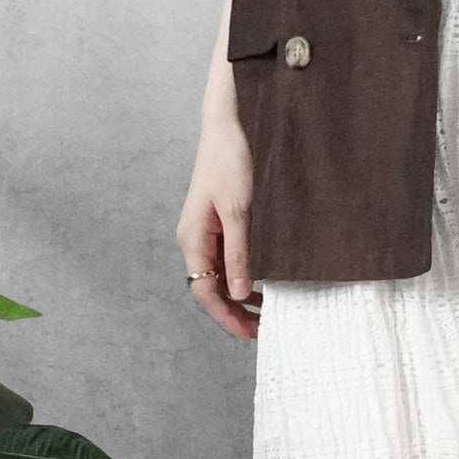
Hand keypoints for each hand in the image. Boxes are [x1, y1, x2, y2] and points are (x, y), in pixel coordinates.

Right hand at [177, 109, 261, 340]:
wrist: (229, 125)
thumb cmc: (231, 162)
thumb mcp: (239, 212)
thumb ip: (240, 254)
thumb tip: (240, 294)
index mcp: (193, 238)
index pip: (205, 290)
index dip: (226, 316)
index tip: (249, 334)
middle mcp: (196, 239)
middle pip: (211, 287)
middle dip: (234, 312)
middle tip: (262, 330)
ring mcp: (206, 232)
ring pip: (220, 275)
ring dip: (239, 296)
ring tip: (265, 313)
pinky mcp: (219, 223)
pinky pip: (227, 259)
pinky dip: (243, 276)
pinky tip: (261, 285)